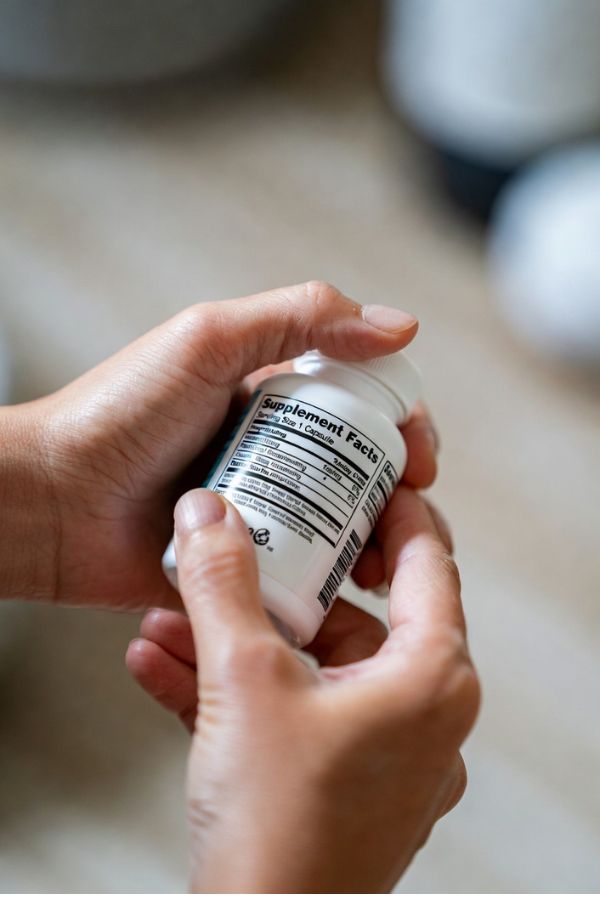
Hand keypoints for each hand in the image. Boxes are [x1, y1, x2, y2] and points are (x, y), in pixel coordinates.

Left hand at [0, 282, 436, 607]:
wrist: (50, 503)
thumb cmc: (118, 415)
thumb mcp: (209, 341)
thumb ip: (300, 318)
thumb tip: (399, 325)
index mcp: (271, 396)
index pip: (362, 405)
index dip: (403, 427)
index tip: (420, 457)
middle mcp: (272, 452)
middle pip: (364, 471)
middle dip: (402, 494)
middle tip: (412, 517)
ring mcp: (259, 512)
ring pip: (344, 527)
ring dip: (380, 543)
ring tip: (384, 564)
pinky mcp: (242, 566)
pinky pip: (304, 575)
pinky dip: (335, 583)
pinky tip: (350, 592)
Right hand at [127, 486, 479, 891]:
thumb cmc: (281, 832)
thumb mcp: (243, 681)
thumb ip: (222, 585)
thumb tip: (208, 514)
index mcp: (430, 678)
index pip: (428, 563)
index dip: (395, 511)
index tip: (368, 475)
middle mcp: (420, 715)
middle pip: (357, 615)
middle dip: (282, 583)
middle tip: (254, 540)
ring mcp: (383, 756)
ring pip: (311, 668)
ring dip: (239, 639)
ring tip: (174, 615)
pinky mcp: (341, 786)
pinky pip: (292, 713)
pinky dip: (236, 689)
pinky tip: (163, 666)